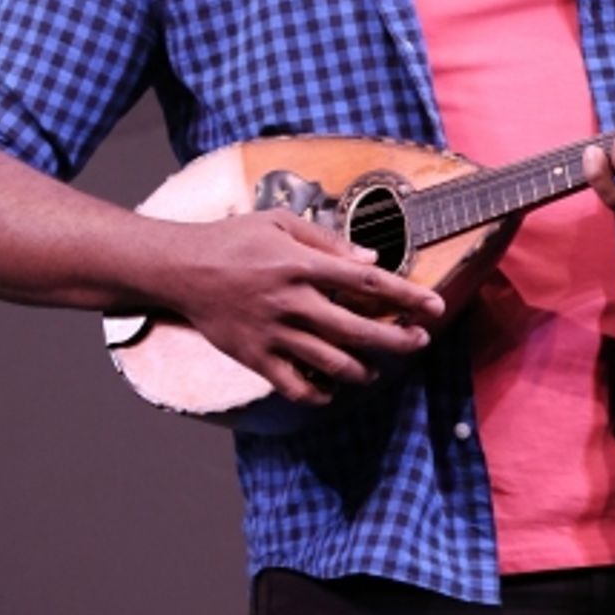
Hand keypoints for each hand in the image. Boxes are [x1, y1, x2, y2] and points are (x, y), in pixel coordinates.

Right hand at [159, 209, 444, 406]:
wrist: (180, 269)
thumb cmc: (233, 239)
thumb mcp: (279, 222)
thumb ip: (327, 240)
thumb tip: (370, 257)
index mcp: (302, 264)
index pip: (368, 282)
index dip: (407, 296)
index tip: (435, 306)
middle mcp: (293, 302)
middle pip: (359, 329)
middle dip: (397, 339)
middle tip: (418, 341)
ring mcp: (274, 333)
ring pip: (333, 363)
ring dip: (363, 370)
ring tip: (375, 369)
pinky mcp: (255, 357)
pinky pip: (296, 386)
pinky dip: (319, 393)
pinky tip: (331, 389)